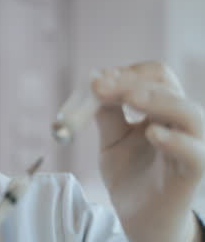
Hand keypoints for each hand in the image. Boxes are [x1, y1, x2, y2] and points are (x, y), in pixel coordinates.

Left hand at [92, 62, 204, 241]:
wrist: (138, 216)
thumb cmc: (129, 174)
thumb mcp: (112, 139)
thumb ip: (107, 114)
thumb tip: (95, 82)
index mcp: (161, 110)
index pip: (154, 76)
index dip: (126, 73)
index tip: (96, 80)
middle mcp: (180, 122)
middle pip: (167, 87)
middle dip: (131, 82)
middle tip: (100, 87)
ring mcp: (190, 146)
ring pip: (189, 113)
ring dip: (158, 101)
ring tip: (130, 99)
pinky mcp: (191, 173)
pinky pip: (194, 153)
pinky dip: (175, 140)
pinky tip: (152, 134)